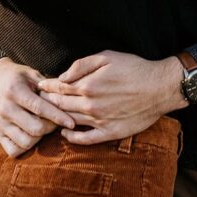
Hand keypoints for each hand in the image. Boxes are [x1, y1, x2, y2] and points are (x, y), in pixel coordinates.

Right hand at [0, 57, 75, 156]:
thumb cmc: (20, 77)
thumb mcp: (33, 74)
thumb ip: (49, 85)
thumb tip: (69, 94)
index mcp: (14, 91)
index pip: (39, 108)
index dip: (58, 116)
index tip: (72, 123)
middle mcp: (5, 109)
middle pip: (35, 129)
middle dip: (51, 127)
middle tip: (57, 121)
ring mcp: (0, 123)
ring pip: (26, 142)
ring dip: (40, 137)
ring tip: (44, 125)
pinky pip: (14, 150)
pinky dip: (26, 147)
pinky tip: (32, 135)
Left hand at [37, 51, 186, 144]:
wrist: (159, 87)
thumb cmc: (134, 68)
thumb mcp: (108, 56)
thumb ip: (82, 65)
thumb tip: (63, 76)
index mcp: (88, 84)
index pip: (60, 88)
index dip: (47, 87)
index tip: (40, 86)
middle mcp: (91, 104)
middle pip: (61, 105)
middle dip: (47, 102)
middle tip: (37, 101)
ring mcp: (100, 120)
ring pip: (70, 121)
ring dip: (56, 119)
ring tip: (46, 116)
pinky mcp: (110, 132)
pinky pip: (86, 139)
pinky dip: (72, 138)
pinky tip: (66, 133)